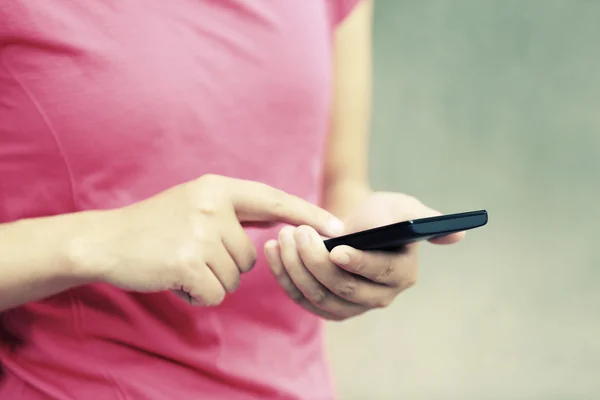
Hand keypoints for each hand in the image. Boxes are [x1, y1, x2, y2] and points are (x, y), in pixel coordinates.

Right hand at [71, 174, 343, 305]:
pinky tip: (175, 278)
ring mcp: (201, 232)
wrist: (106, 241)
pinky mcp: (189, 261)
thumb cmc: (155, 227)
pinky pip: (218, 293)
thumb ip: (237, 211)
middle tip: (190, 254)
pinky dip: (199, 295)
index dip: (306, 214)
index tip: (336, 226)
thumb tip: (278, 221)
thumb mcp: (196, 203)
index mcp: (217, 188)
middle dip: (226, 266)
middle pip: (251, 256)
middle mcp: (213, 205)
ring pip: (235, 277)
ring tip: (180, 263)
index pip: (273, 200)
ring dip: (211, 279)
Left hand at [264, 192, 464, 320]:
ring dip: (294, 268)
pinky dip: (283, 276)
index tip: (336, 248)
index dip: (358, 262)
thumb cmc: (382, 213)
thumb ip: (426, 219)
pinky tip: (272, 251)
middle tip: (296, 232)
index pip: (380, 273)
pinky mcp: (327, 307)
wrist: (355, 225)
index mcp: (402, 273)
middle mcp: (380, 296)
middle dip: (315, 261)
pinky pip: (301, 298)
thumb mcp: (404, 208)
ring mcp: (352, 306)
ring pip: (318, 297)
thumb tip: (459, 234)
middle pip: (343, 289)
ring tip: (281, 237)